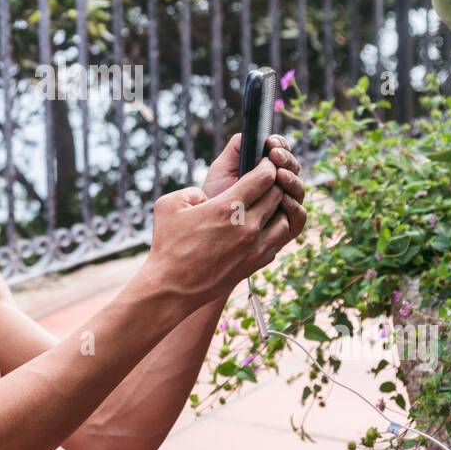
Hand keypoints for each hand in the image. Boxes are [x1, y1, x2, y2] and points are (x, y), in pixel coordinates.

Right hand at [143, 156, 293, 307]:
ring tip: (265, 203)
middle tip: (267, 178)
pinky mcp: (256, 264)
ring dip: (277, 208)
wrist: (172, 287)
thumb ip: (191, 190)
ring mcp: (255, 247)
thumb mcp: (169, 204)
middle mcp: (248, 226)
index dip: (266, 165)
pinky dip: (272, 230)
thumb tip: (206, 195)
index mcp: (229, 207)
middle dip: (274, 183)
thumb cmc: (167, 244)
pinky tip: (259, 227)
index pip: (264, 177)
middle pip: (277, 195)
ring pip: (283, 219)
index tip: (264, 161)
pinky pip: (276, 241)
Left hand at [201, 132, 306, 241]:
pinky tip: (283, 200)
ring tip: (279, 175)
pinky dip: (294, 206)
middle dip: (286, 159)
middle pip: (294, 168)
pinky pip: (299, 216)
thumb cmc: (215, 198)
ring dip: (291, 180)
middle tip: (274, 156)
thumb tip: (251, 134)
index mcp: (267, 171)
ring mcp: (285, 206)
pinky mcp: (288, 228)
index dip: (280, 145)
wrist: (206, 231)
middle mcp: (279, 187)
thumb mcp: (222, 170)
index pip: (281, 153)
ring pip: (298, 190)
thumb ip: (236, 149)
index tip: (270, 142)